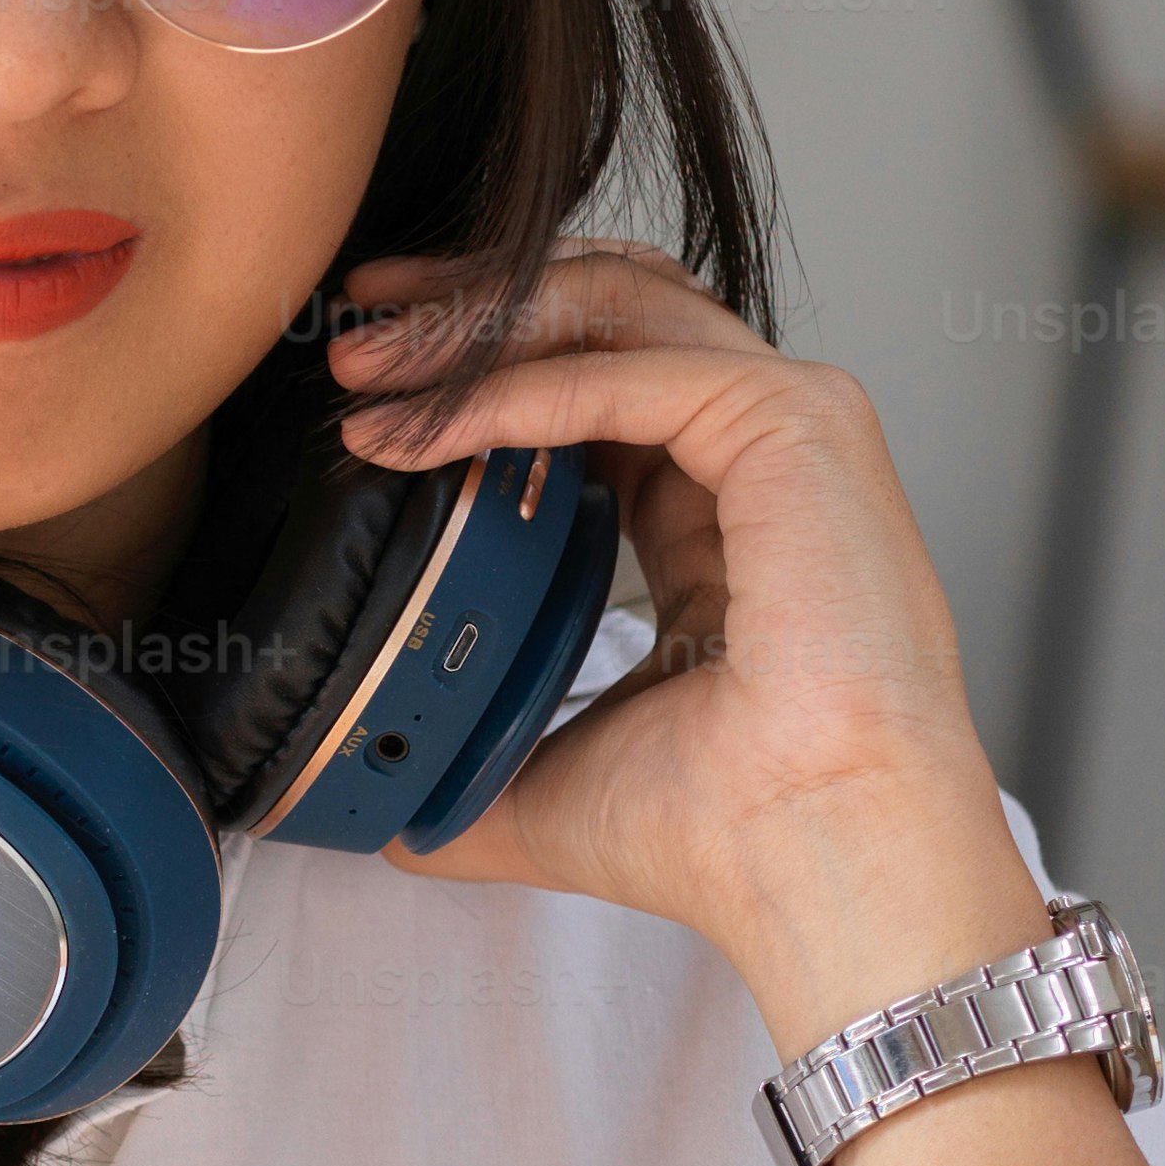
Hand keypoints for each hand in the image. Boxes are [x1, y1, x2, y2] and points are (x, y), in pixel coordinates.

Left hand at [323, 243, 1052, 1050]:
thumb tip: (371, 791)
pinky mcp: (796, 426)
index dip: (485, 352)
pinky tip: (419, 429)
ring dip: (473, 324)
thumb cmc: (724, 834)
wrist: (811, 863)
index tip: (374, 368)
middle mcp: (764, 448)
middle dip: (467, 302)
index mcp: (722, 507)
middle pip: (604, 308)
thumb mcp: (550, 775)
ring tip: (364, 363)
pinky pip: (622, 372)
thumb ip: (469, 752)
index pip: (599, 374)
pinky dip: (506, 390)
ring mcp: (792, 424)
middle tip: (353, 324)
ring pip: (614, 307)